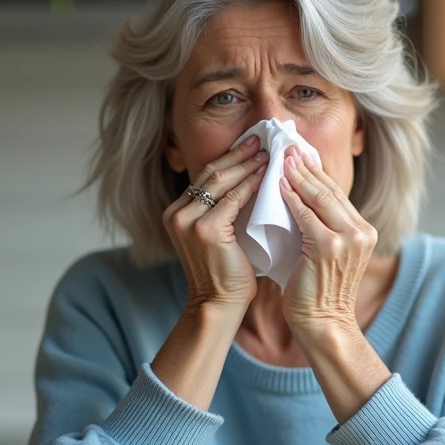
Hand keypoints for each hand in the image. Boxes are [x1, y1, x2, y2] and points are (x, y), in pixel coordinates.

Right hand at [162, 135, 268, 317]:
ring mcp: (188, 221)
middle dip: (239, 154)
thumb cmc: (225, 274)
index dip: (229, 158)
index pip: (206, 177)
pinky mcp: (205, 230)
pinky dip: (251, 185)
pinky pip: (232, 199)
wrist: (217, 304)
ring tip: (268, 153)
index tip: (251, 144)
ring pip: (221, 182)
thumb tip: (249, 179)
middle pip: (211, 173)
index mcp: (177, 212)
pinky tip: (266, 175)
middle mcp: (177, 213)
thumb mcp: (218, 236)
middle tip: (262, 139)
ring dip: (247, 165)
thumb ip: (223, 210)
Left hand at [279, 145, 377, 335]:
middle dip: (306, 166)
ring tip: (281, 158)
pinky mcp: (329, 246)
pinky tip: (278, 185)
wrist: (324, 324)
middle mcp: (361, 231)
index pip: (337, 193)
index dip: (316, 172)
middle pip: (330, 189)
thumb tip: (299, 199)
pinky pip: (306, 215)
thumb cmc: (319, 293)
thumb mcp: (327, 254)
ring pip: (320, 197)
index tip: (299, 154)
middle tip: (287, 147)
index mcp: (363, 231)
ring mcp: (348, 238)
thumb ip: (322, 228)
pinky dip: (291, 198)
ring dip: (298, 175)